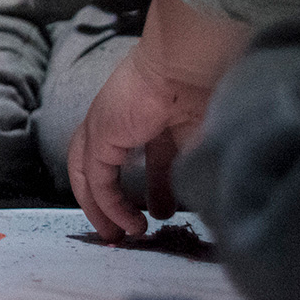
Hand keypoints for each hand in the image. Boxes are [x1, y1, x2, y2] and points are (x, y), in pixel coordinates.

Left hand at [67, 0, 249, 239]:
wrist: (188, 64)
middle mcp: (125, 118)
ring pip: (90, 171)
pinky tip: (126, 224)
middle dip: (115, 200)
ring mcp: (105, 124)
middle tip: (131, 228)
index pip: (148, 154)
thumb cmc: (210, 91)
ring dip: (102, 207)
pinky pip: (95, 179)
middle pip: (108, 163)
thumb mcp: (208, 137)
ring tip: (120, 236)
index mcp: (155, 113)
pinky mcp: (98, 134)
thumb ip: (200, 167)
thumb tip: (207, 201)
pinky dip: (107, 205)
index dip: (156, 184)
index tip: (163, 210)